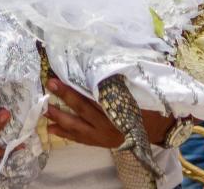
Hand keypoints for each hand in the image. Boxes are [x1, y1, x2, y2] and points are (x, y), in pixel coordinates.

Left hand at [43, 79, 172, 146]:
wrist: (157, 131)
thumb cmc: (149, 107)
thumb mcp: (140, 93)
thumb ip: (123, 82)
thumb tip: (107, 62)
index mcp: (119, 109)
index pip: (95, 96)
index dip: (78, 87)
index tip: (64, 75)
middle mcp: (109, 123)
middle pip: (84, 108)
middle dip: (66, 96)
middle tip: (51, 84)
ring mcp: (102, 135)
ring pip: (78, 126)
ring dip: (60, 117)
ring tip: (45, 109)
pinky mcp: (100, 142)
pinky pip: (80, 138)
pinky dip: (66, 133)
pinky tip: (52, 128)